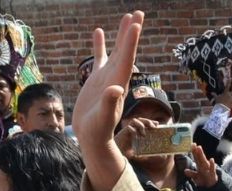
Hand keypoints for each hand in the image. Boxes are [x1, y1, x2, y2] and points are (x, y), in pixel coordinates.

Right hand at [73, 12, 144, 190]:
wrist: (93, 137)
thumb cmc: (99, 130)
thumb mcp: (103, 116)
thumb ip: (109, 103)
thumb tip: (115, 89)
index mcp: (119, 82)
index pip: (127, 57)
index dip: (131, 40)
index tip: (136, 23)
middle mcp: (116, 76)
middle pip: (126, 49)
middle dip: (132, 31)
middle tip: (138, 12)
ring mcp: (107, 76)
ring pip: (115, 50)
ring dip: (121, 34)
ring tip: (127, 16)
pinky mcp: (97, 79)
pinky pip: (99, 57)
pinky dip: (99, 45)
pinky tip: (98, 31)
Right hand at [114, 116, 160, 157]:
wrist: (117, 154)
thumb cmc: (127, 153)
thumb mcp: (140, 153)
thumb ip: (148, 153)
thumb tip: (160, 157)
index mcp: (137, 131)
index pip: (144, 123)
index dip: (151, 122)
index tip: (157, 124)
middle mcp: (132, 128)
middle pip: (140, 120)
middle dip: (148, 121)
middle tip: (154, 126)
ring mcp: (127, 130)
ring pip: (134, 120)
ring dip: (141, 125)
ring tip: (144, 133)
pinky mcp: (123, 133)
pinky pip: (129, 128)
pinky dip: (134, 130)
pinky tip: (136, 136)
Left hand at [184, 144, 218, 188]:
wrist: (212, 186)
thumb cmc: (204, 179)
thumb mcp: (196, 177)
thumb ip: (191, 173)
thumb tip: (185, 171)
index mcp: (200, 165)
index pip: (196, 157)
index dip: (194, 151)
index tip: (191, 144)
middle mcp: (204, 165)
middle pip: (200, 157)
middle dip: (197, 151)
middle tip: (194, 144)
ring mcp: (208, 169)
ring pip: (204, 161)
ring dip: (202, 155)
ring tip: (199, 148)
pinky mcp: (212, 174)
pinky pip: (212, 169)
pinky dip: (212, 165)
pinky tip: (211, 160)